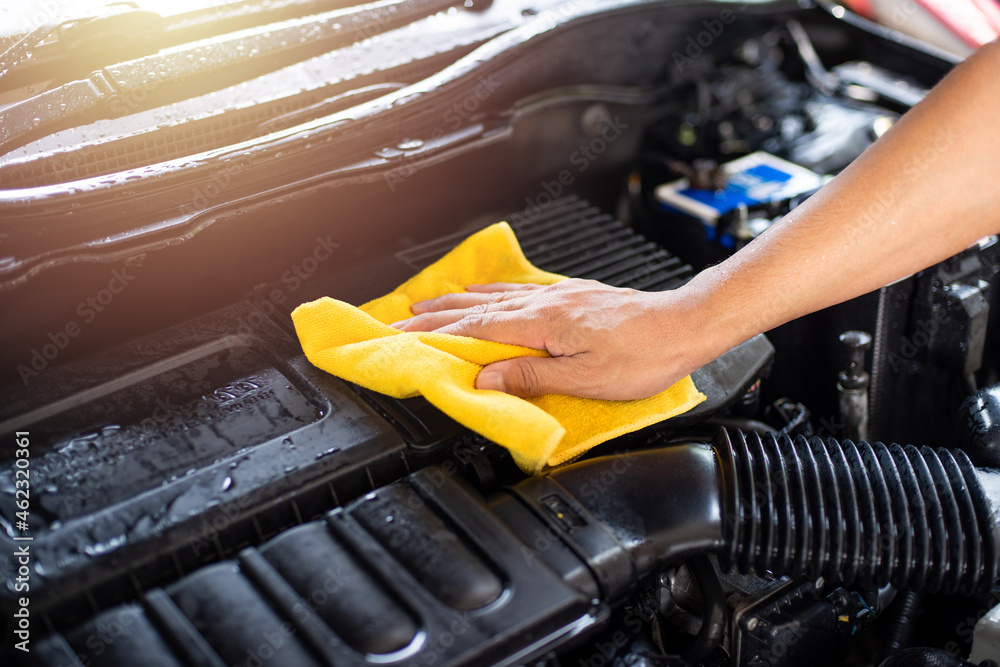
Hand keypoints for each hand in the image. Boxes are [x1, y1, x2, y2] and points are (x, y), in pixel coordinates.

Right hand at [390, 279, 712, 399]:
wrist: (682, 325)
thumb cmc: (642, 356)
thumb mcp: (584, 378)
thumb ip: (531, 376)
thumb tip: (485, 377)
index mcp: (541, 324)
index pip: (474, 329)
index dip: (435, 334)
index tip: (402, 336)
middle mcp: (544, 304)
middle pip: (476, 307)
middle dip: (434, 314)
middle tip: (400, 319)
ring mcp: (558, 297)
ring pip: (494, 296)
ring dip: (457, 300)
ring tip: (429, 302)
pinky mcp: (571, 296)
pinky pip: (517, 291)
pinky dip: (490, 292)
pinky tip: (486, 292)